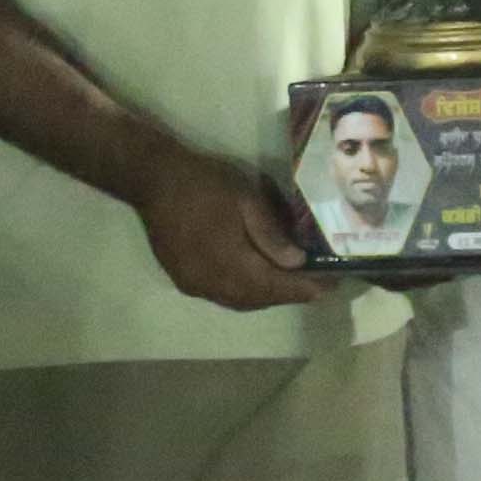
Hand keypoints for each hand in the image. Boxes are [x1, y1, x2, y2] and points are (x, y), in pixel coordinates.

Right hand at [131, 145, 320, 312]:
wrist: (152, 179)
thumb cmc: (203, 184)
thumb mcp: (245, 200)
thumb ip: (271, 235)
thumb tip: (296, 263)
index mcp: (230, 264)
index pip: (275, 286)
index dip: (302, 289)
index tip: (327, 286)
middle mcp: (212, 284)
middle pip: (257, 300)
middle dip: (286, 295)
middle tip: (312, 285)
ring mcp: (195, 285)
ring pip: (238, 301)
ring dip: (264, 296)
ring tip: (287, 284)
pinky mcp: (183, 279)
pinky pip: (221, 294)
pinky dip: (243, 292)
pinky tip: (253, 279)